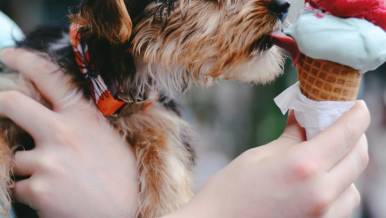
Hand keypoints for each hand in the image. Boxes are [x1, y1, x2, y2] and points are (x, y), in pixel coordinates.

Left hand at [0, 49, 137, 217]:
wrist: (128, 213)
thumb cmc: (123, 175)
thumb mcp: (108, 138)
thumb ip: (82, 121)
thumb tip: (57, 111)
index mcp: (83, 116)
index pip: (49, 77)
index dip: (24, 60)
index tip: (8, 54)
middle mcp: (62, 132)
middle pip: (11, 102)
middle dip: (3, 104)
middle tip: (5, 111)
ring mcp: (47, 160)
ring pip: (17, 157)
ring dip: (30, 168)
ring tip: (58, 180)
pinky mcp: (37, 188)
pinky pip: (19, 186)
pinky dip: (32, 192)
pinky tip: (56, 196)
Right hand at [165, 102, 369, 217]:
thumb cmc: (230, 191)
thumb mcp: (259, 156)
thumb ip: (290, 138)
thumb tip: (303, 119)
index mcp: (303, 167)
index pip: (347, 134)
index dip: (357, 115)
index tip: (358, 106)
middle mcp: (320, 193)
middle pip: (358, 158)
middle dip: (355, 137)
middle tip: (341, 126)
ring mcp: (322, 216)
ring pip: (354, 186)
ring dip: (347, 166)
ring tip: (328, 155)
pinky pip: (342, 205)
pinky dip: (338, 188)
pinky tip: (319, 180)